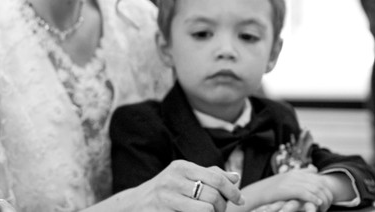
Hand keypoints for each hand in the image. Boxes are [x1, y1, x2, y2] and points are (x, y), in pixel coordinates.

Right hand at [115, 160, 242, 211]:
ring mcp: (166, 198)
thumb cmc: (165, 190)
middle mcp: (172, 180)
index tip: (240, 200)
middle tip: (221, 211)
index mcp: (180, 167)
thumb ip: (210, 175)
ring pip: (206, 210)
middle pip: (213, 195)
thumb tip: (235, 177)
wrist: (135, 204)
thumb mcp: (184, 177)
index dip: (232, 191)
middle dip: (223, 207)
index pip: (216, 177)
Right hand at [243, 168, 332, 210]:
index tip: (328, 198)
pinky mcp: (286, 189)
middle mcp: (294, 175)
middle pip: (318, 183)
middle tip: (329, 204)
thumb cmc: (271, 190)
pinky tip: (317, 204)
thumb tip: (314, 168)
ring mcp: (289, 181)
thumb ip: (300, 173)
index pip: (318, 177)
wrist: (255, 194)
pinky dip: (313, 199)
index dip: (326, 188)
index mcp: (295, 172)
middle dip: (326, 194)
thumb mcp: (286, 179)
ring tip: (324, 206)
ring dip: (322, 198)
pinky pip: (305, 193)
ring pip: (314, 188)